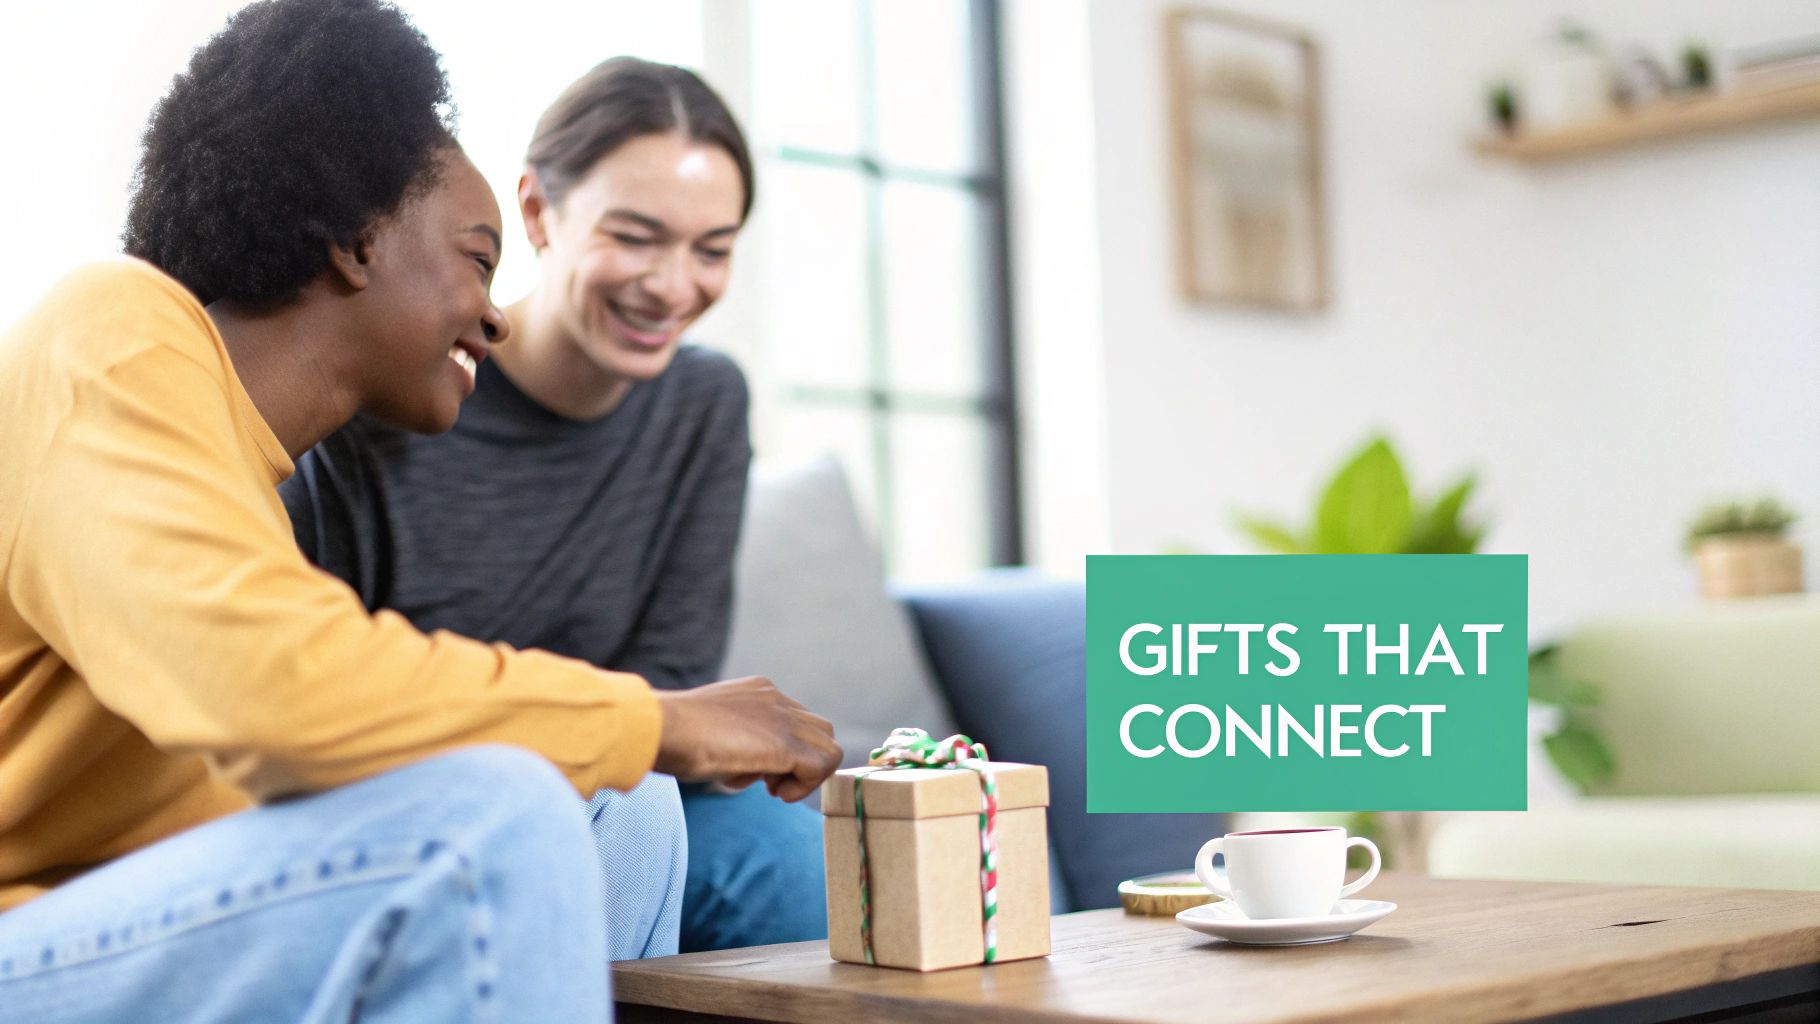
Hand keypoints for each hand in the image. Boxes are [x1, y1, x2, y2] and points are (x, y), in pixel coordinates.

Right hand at [652, 676, 841, 801]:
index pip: (794, 721)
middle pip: (819, 731)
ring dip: (806, 775)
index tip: (756, 771)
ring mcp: (784, 719)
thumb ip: (736, 743)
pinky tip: (777, 793)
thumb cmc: (672, 735)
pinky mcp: (787, 744)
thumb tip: (746, 768)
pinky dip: (805, 787)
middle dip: (801, 762)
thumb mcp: (712, 733)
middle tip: (768, 782)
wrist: (662, 728)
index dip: (783, 752)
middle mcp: (776, 698)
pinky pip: (823, 765)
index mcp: (758, 692)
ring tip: (773, 788)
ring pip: (828, 747)